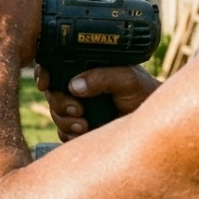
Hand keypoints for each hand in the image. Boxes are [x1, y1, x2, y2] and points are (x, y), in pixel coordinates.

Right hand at [36, 65, 160, 140]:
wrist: (153, 119)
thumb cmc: (143, 92)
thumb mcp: (127, 78)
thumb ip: (103, 78)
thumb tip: (74, 85)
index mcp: (85, 68)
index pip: (56, 66)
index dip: (44, 73)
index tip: (45, 83)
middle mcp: (78, 87)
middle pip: (51, 92)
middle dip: (59, 103)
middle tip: (77, 110)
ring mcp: (78, 107)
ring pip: (55, 113)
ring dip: (64, 120)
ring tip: (83, 124)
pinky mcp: (79, 127)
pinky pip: (62, 131)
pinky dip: (68, 133)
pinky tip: (83, 132)